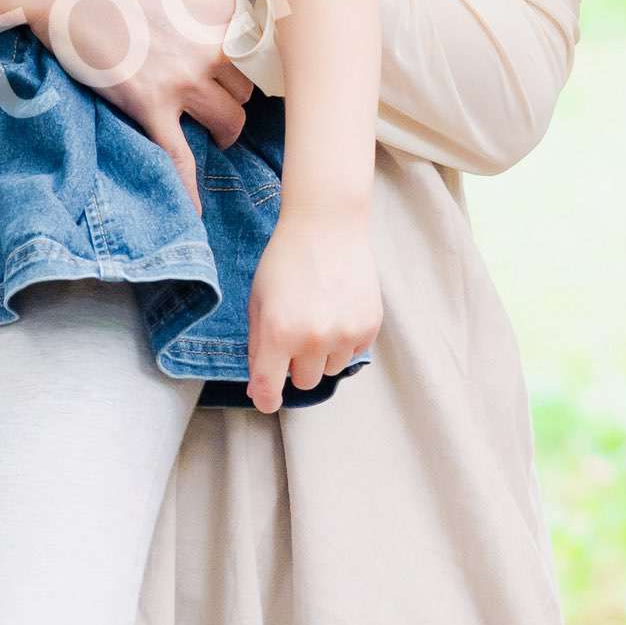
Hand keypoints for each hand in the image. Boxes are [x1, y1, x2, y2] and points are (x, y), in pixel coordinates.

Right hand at [39, 0, 256, 202]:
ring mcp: (183, 78)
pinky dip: (189, 187)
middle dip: (239, 96)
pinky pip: (179, 158)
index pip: (266, 53)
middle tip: (228, 99)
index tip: (258, 76)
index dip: (259, 67)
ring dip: (225, 130)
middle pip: (250, 90)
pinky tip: (195, 210)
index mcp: (229, 10)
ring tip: (218, 133)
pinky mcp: (149, 105)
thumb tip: (243, 17)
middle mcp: (215, 46)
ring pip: (229, 122)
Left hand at [246, 210, 381, 412]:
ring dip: (323, 354)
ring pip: (331, 369)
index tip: (268, 398)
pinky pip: (354, 353)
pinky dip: (345, 341)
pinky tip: (339, 311)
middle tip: (296, 334)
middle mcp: (313, 339)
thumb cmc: (286, 260)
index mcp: (278, 333)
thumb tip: (260, 389)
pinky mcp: (369, 326)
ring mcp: (345, 333)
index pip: (270, 390)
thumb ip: (256, 347)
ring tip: (320, 318)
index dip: (266, 400)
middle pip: (304, 382)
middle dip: (296, 365)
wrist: (328, 224)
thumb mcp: (258, 302)